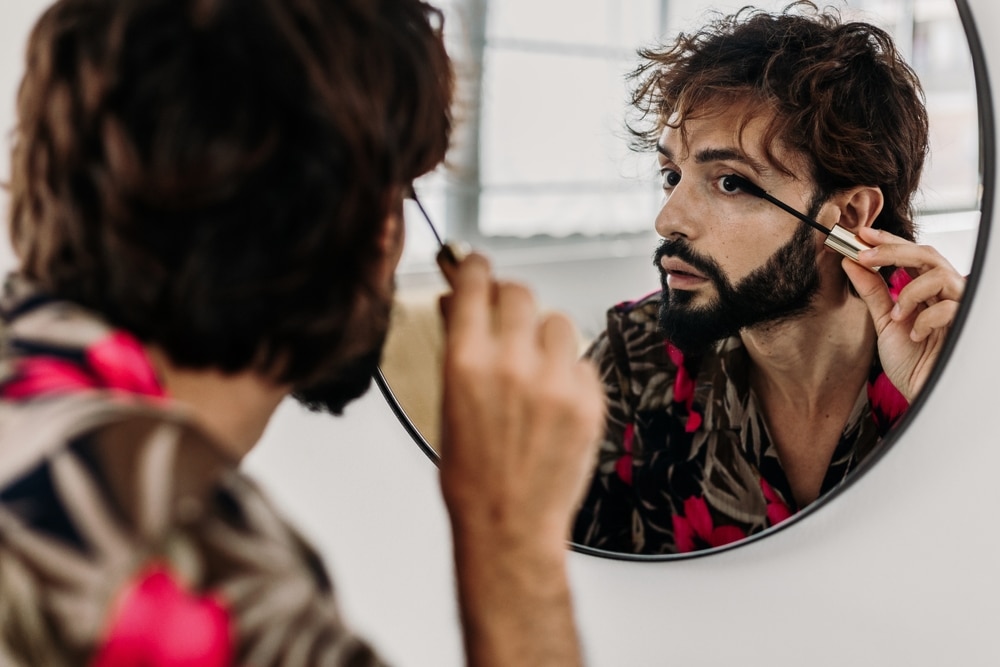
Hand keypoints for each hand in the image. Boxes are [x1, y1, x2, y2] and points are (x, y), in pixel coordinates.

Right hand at [438, 253, 603, 548]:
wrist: (509, 522)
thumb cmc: (472, 474)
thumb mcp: (448, 404)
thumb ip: (457, 347)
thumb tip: (455, 305)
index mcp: (467, 362)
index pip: (474, 284)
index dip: (473, 267)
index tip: (474, 264)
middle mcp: (513, 365)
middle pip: (520, 293)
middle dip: (509, 298)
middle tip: (506, 313)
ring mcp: (556, 383)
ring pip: (558, 321)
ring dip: (543, 333)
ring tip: (533, 366)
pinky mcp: (589, 402)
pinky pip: (581, 361)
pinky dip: (568, 371)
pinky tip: (552, 400)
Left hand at [842, 226, 964, 401]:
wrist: (922, 394)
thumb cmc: (911, 361)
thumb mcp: (885, 322)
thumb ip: (872, 292)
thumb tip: (850, 262)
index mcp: (927, 291)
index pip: (912, 255)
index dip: (889, 241)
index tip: (862, 234)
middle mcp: (945, 293)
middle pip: (927, 255)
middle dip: (893, 251)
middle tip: (864, 254)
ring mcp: (958, 307)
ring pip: (940, 275)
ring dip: (910, 292)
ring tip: (898, 316)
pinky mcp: (966, 324)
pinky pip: (948, 306)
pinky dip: (924, 318)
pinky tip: (915, 334)